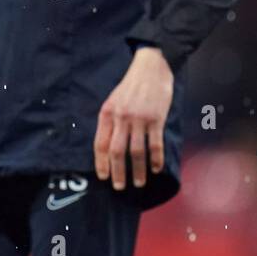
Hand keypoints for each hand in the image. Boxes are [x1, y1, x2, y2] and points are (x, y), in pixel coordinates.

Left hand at [94, 47, 172, 190]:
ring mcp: (139, 119)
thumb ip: (110, 121)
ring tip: (139, 183)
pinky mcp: (156, 119)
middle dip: (117, 172)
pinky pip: (154, 144)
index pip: (100, 144)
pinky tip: (156, 169)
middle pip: (116, 151)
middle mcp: (120, 118)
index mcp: (106, 113)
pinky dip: (155, 159)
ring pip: (136, 152)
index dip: (101, 162)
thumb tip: (108, 147)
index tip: (102, 177)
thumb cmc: (131, 87)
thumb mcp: (113, 101)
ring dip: (137, 171)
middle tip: (119, 187)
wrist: (151, 68)